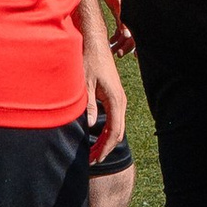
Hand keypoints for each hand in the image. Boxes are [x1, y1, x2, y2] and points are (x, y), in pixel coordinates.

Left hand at [83, 19, 127, 159]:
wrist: (95, 45)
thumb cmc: (89, 62)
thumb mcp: (85, 84)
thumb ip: (88, 105)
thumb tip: (89, 126)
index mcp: (116, 100)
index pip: (114, 132)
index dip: (105, 148)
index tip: (95, 159)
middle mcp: (121, 101)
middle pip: (117, 133)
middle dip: (105, 148)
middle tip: (91, 161)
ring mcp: (119, 99)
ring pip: (116, 127)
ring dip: (106, 141)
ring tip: (92, 153)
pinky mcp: (114, 97)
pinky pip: (114, 120)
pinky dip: (106, 131)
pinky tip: (96, 136)